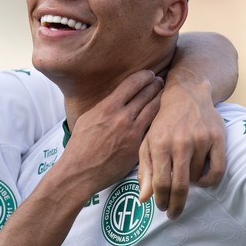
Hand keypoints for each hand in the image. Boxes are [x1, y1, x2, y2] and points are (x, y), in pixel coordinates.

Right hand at [63, 70, 162, 193]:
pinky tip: (163, 117)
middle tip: (161, 81)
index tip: (150, 74)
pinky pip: (153, 129)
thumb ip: (105, 107)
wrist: (81, 171)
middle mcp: (123, 117)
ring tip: (166, 95)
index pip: (133, 83)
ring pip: (154, 110)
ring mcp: (133, 133)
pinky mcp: (139, 147)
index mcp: (108, 107)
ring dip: (161, 100)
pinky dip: (159, 120)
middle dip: (156, 85)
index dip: (144, 76)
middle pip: (147, 94)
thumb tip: (116, 100)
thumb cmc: (80, 146)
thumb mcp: (88, 118)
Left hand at [138, 81, 226, 217]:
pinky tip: (202, 180)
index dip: (161, 200)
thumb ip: (145, 171)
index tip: (162, 208)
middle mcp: (180, 142)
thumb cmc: (163, 123)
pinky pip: (217, 170)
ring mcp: (201, 140)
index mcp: (159, 144)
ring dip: (191, 184)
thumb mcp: (148, 143)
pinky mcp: (217, 138)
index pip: (161, 182)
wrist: (186, 95)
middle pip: (180, 185)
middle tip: (174, 214)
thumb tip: (143, 199)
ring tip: (185, 178)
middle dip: (176, 204)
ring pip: (197, 178)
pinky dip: (209, 181)